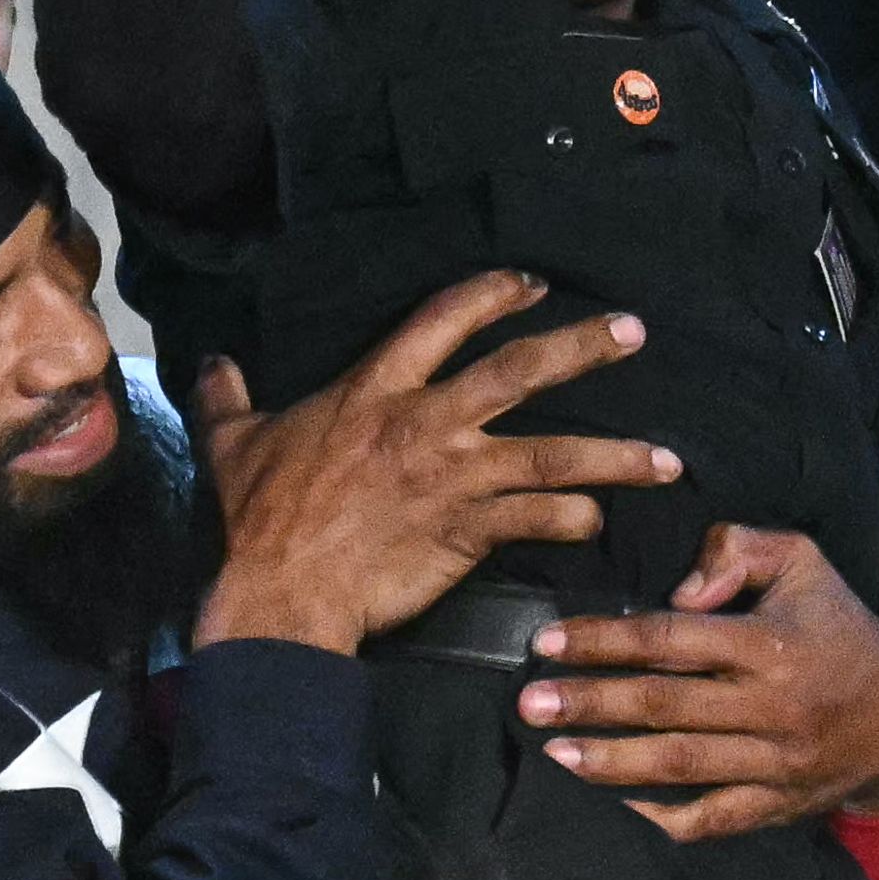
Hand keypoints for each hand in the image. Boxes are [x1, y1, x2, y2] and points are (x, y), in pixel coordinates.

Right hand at [190, 272, 680, 655]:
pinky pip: (541, 519)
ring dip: (617, 454)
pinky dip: (576, 518)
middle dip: (582, 347)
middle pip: (520, 369)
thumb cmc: (257, 520)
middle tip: (632, 332)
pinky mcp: (472, 531)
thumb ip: (229, 399)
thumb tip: (210, 365)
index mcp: (376, 388)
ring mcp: (455, 476)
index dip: (494, 294)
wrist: (280, 594)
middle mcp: (426, 421)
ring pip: (554, 451)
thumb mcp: (234, 445)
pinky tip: (600, 521)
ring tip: (668, 460)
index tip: (533, 285)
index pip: (444, 318)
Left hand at [519, 524, 878, 841]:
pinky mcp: (776, 806)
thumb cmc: (837, 625)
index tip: (549, 641)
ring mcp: (774, 764)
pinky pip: (710, 819)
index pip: (671, 640)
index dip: (605, 640)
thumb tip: (680, 590)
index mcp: (770, 644)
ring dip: (610, 762)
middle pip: (664, 707)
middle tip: (529, 701)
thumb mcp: (803, 561)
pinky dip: (659, 816)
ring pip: (680, 766)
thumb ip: (739, 550)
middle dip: (590, 704)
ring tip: (553, 751)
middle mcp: (771, 707)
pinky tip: (611, 803)